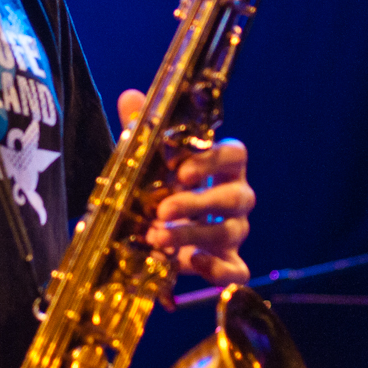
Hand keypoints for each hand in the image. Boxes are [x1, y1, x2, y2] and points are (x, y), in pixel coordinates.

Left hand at [117, 90, 254, 284]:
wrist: (161, 230)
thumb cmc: (162, 185)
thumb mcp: (149, 159)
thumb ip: (142, 128)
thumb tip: (130, 95)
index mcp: (223, 167)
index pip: (234, 155)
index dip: (212, 161)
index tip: (181, 170)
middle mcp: (235, 198)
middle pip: (235, 197)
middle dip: (197, 204)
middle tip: (162, 210)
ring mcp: (235, 232)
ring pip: (230, 233)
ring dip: (193, 236)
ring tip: (157, 237)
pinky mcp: (229, 264)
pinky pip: (237, 272)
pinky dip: (218, 271)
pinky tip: (191, 264)